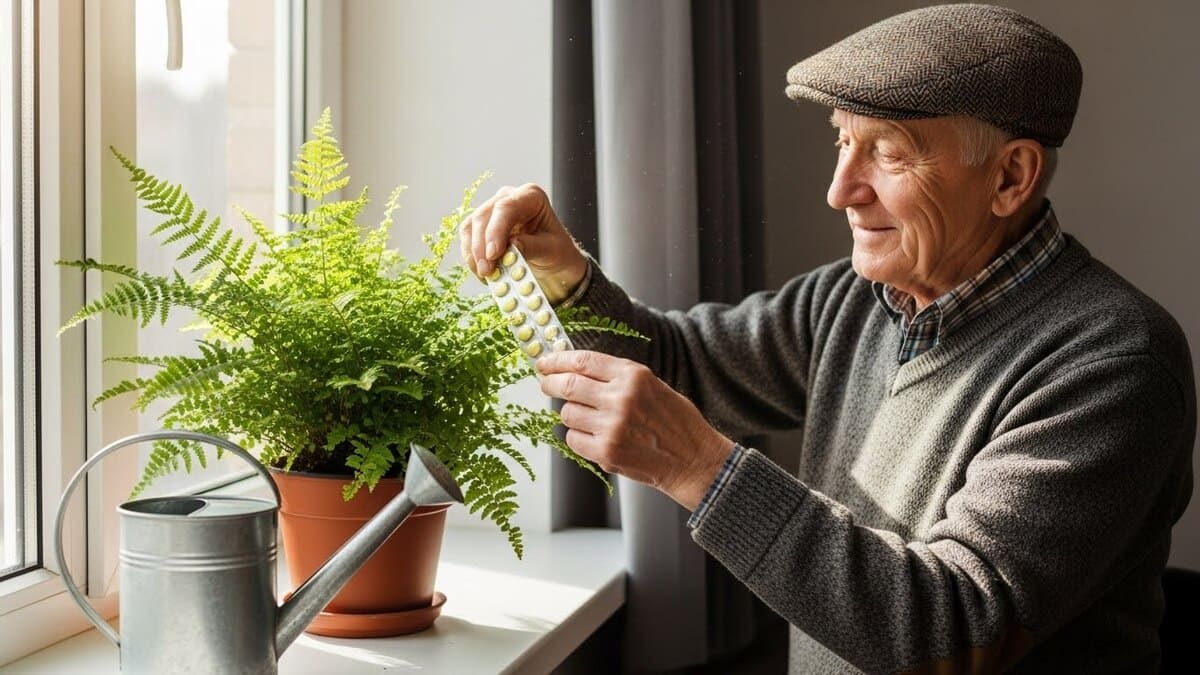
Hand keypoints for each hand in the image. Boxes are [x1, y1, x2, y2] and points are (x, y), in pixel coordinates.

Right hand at [459, 183, 587, 305]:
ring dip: (473, 254)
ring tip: (486, 275)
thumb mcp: (551, 250)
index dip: (496, 230)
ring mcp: (492, 210)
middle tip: (487, 271)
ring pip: (470, 227)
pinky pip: (467, 239)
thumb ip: (532, 246)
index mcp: (530, 196)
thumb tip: (511, 246)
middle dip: (481, 247)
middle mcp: (507, 198)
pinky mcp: (480, 226)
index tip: (493, 254)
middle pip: (484, 216)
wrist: (550, 260)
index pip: (506, 208)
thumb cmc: (555, 251)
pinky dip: (471, 258)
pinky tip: (483, 273)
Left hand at [536, 350, 734, 509]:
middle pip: (568, 385)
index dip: (557, 360)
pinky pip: (573, 439)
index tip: (545, 361)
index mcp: (634, 376)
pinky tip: (597, 437)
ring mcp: (612, 427)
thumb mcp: (651, 384)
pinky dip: (579, 437)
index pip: (583, 361)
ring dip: (571, 414)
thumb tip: (574, 367)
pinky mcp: (606, 452)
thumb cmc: (673, 421)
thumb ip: (616, 376)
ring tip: (591, 418)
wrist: (692, 459)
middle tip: (546, 383)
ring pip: (567, 413)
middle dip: (550, 383)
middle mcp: (621, 398)